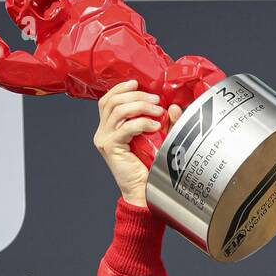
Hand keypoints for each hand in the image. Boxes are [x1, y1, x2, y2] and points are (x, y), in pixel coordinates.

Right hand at [93, 80, 182, 208]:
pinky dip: (142, 122)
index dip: (121, 88)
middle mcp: (103, 131)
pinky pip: (126, 127)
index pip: (108, 99)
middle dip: (136, 96)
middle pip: (113, 101)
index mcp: (109, 127)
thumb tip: (173, 106)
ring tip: (158, 111)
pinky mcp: (110, 147)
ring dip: (140, 106)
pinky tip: (155, 126)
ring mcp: (104, 139)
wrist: (144, 192)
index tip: (138, 83)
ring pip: (118, 110)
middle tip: (156, 99)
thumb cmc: (149, 168)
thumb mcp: (158, 138)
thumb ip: (164, 122)